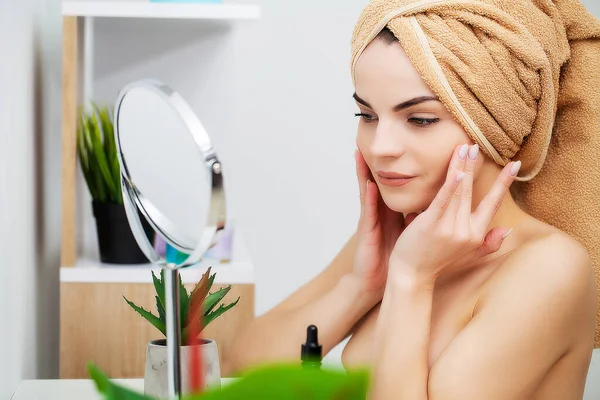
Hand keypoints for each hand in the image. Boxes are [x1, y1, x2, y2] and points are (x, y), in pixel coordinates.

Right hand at [351, 149, 416, 302]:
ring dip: (365, 169)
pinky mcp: (368, 228)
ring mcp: (373, 216)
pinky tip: (369, 181)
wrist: (380, 279)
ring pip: (369, 187)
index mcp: (395, 208)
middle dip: (381, 159)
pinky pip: (369, 208)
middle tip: (381, 137)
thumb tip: (439, 203)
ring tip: (361, 149)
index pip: (401, 181)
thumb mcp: (414, 233)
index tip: (405, 147)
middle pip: (382, 178)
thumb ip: (423, 216)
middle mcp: (382, 208)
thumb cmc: (397, 258)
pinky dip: (368, 194)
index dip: (404, 164)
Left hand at [389, 144, 519, 285]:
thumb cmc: (436, 262)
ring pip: (458, 192)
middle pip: (472, 192)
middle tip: (475, 145)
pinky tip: (457, 173)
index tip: (515, 164)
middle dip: (473, 167)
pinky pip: (442, 202)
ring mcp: (449, 228)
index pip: (493, 203)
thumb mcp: (467, 255)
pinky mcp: (431, 225)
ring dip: (461, 168)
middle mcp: (466, 231)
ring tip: (464, 148)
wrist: (412, 276)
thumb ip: (488, 243)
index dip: (503, 183)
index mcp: (475, 234)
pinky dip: (450, 187)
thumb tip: (507, 230)